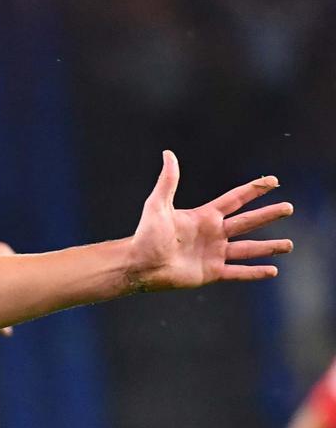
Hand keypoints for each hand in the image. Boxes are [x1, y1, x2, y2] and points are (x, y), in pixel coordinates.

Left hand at [126, 152, 291, 291]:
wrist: (138, 265)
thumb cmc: (145, 235)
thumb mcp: (157, 205)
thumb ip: (168, 181)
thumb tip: (168, 154)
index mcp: (204, 217)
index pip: (235, 199)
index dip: (253, 190)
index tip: (273, 181)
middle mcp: (213, 234)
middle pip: (248, 222)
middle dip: (268, 215)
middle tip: (289, 207)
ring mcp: (214, 254)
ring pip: (248, 249)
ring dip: (268, 247)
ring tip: (289, 245)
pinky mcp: (211, 273)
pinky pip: (238, 273)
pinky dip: (254, 272)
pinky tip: (272, 271)